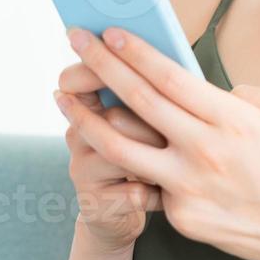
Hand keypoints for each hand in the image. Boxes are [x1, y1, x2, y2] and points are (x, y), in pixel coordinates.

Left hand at [54, 25, 259, 259]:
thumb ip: (252, 93)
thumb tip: (214, 91)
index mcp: (233, 119)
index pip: (171, 77)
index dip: (137, 52)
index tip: (111, 32)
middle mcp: (205, 150)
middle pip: (138, 100)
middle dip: (101, 65)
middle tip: (76, 39)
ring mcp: (188, 187)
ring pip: (119, 147)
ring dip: (85, 118)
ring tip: (64, 98)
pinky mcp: (181, 217)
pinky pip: (147, 184)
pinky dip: (125, 165)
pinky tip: (103, 148)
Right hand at [54, 60, 165, 253]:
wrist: (134, 211)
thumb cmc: (153, 153)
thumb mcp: (150, 119)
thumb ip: (155, 94)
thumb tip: (184, 68)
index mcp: (90, 109)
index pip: (76, 80)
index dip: (95, 66)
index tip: (117, 48)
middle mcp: (78, 137)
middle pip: (112, 117)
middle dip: (150, 121)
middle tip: (175, 125)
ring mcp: (83, 171)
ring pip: (120, 154)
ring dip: (154, 156)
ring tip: (173, 158)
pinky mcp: (96, 204)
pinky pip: (133, 192)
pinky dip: (157, 192)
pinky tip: (166, 192)